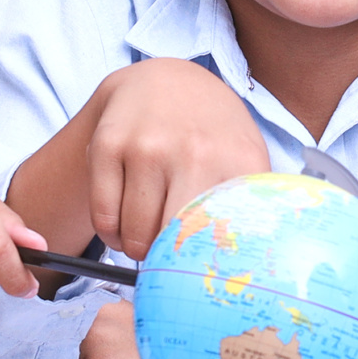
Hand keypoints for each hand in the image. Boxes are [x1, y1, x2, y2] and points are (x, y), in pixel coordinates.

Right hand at [78, 59, 268, 259]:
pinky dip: (111, 233)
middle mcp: (193, 151)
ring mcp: (147, 146)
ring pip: (134, 235)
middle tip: (169, 257)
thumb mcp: (245, 156)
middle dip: (167, 262)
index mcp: (236, 160)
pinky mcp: (109, 145)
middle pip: (174, 244)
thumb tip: (251, 267)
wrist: (164, 79)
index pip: (225, 239)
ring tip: (146, 237)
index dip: (208, 269)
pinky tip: (124, 224)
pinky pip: (104, 217)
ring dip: (136, 249)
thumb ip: (253, 206)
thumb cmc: (210, 131)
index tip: (201, 279)